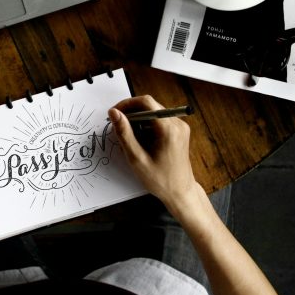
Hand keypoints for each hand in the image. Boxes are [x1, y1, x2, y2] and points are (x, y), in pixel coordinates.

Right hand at [108, 95, 202, 221]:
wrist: (180, 192)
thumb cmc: (160, 180)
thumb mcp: (137, 158)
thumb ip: (124, 133)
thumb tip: (114, 113)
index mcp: (168, 129)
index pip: (146, 102)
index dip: (127, 104)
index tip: (115, 113)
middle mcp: (177, 123)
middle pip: (150, 106)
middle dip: (132, 113)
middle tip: (118, 127)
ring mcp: (180, 126)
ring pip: (153, 112)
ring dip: (139, 120)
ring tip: (130, 138)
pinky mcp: (179, 131)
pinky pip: (160, 120)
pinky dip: (147, 126)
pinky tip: (141, 141)